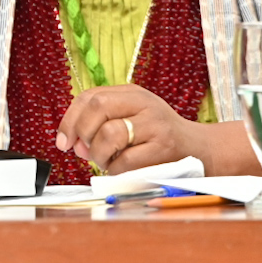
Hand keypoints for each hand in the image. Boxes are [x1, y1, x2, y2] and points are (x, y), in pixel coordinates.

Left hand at [54, 84, 200, 173]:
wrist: (198, 149)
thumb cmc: (156, 137)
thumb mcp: (131, 118)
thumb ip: (100, 124)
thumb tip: (72, 142)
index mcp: (132, 93)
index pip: (90, 96)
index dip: (70, 119)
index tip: (63, 141)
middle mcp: (144, 103)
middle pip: (98, 108)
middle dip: (83, 134)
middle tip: (86, 151)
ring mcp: (155, 124)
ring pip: (109, 135)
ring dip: (99, 155)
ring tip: (107, 161)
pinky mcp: (162, 148)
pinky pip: (124, 160)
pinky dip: (115, 170)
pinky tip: (121, 170)